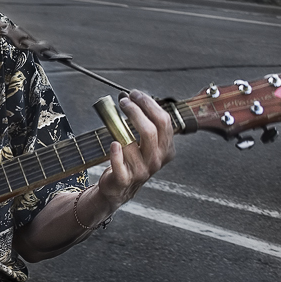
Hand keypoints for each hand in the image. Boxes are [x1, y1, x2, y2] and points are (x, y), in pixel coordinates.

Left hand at [96, 89, 174, 212]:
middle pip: (150, 131)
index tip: (135, 94)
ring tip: (114, 115)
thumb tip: (129, 97)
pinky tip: (114, 143)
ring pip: (132, 144)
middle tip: (124, 101)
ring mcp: (142, 171)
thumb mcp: (146, 144)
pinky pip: (120, 164)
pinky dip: (116, 153)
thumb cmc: (132, 160)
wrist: (120, 187)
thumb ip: (145, 123)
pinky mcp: (124, 179)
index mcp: (166, 149)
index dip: (149, 104)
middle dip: (136, 111)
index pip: (163, 121)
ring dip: (122, 127)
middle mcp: (157, 160)